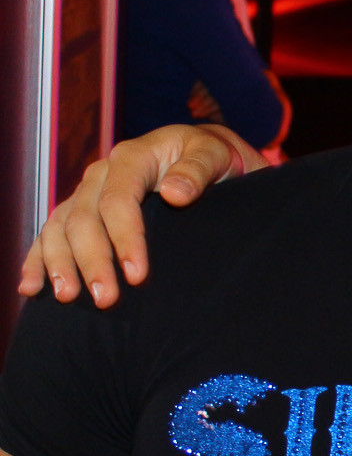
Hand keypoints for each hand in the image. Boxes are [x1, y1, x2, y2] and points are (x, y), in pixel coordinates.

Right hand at [17, 123, 260, 306]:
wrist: (205, 156)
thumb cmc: (214, 158)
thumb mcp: (215, 155)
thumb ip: (197, 170)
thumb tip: (174, 193)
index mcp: (133, 158)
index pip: (119, 200)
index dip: (125, 239)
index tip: (138, 276)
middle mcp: (102, 174)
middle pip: (85, 218)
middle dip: (92, 261)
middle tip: (106, 299)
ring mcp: (88, 192)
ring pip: (61, 227)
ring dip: (60, 263)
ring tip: (67, 297)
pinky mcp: (82, 209)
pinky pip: (52, 233)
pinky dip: (38, 259)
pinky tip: (31, 287)